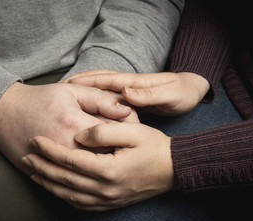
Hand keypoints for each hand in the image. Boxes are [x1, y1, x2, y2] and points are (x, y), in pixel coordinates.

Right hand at [0, 82, 133, 174]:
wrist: (4, 113)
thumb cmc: (40, 99)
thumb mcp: (72, 90)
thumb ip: (100, 99)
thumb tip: (126, 111)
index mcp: (76, 124)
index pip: (113, 135)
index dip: (128, 134)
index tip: (132, 132)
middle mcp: (66, 148)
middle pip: (104, 158)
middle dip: (118, 155)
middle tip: (125, 150)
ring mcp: (53, 164)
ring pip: (88, 175)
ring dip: (102, 170)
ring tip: (110, 162)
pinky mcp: (42, 173)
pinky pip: (69, 183)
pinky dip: (83, 180)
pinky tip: (92, 174)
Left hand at [22, 122, 175, 210]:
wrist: (172, 169)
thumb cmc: (153, 146)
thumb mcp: (132, 130)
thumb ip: (102, 130)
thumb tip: (78, 136)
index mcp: (108, 169)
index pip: (69, 160)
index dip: (49, 149)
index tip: (34, 139)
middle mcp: (105, 189)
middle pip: (64, 179)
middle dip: (42, 167)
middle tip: (26, 156)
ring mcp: (107, 200)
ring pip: (68, 195)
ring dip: (48, 183)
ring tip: (33, 173)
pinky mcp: (110, 204)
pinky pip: (80, 204)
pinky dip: (63, 196)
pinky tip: (56, 188)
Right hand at [66, 71, 209, 115]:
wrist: (192, 90)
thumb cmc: (182, 93)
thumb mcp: (169, 95)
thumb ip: (148, 95)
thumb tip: (125, 93)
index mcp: (135, 83)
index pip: (107, 81)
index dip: (88, 83)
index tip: (69, 86)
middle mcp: (128, 85)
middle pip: (99, 81)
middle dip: (80, 83)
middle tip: (60, 90)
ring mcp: (128, 90)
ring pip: (101, 87)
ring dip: (84, 89)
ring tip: (67, 96)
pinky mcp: (129, 98)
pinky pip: (107, 96)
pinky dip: (94, 97)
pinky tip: (86, 107)